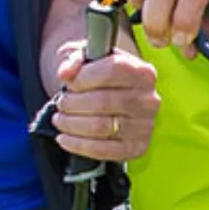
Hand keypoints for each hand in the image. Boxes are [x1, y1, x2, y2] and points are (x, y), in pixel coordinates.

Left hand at [53, 42, 159, 161]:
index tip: (68, 81)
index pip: (113, 70)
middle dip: (72, 103)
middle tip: (60, 103)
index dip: (84, 77)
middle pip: (103, 101)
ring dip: (71, 124)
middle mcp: (149, 99)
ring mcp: (145, 126)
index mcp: (143, 72)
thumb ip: (74, 58)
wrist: (117, 100)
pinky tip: (64, 138)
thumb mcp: (89, 58)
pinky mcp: (137, 148)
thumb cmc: (101, 77)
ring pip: (100, 127)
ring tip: (59, 119)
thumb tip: (65, 72)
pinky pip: (104, 151)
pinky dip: (78, 145)